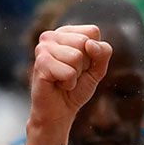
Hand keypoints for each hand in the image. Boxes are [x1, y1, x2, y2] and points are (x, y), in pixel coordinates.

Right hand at [26, 24, 109, 138]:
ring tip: (64, 80)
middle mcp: (51, 36)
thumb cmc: (76, 88)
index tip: (82, 65)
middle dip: (84, 65)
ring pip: (76, 57)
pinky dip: (69, 83)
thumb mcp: (97, 69)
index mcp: (65, 32)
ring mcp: (43, 48)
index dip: (93, 53)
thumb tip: (89, 44)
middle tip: (71, 74)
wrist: (59, 112)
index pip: (92, 32)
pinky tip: (58, 85)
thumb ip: (103, 52)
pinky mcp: (40, 63)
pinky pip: (69, 72)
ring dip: (75, 75)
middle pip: (84, 42)